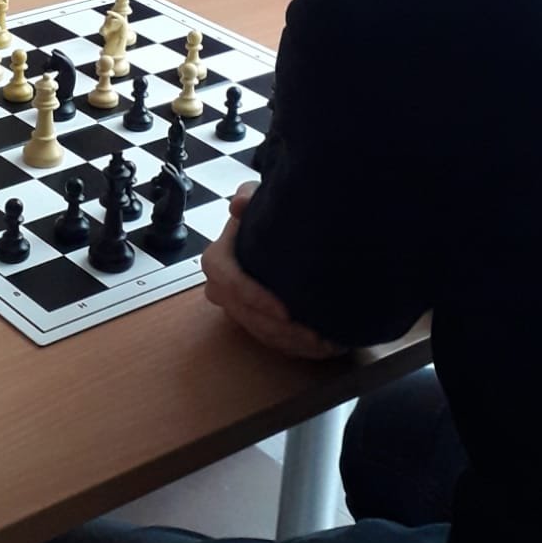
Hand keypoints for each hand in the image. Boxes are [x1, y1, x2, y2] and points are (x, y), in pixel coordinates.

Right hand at [200, 184, 343, 359]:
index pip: (228, 282)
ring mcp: (236, 309)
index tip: (285, 310)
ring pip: (260, 333)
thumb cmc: (260, 215)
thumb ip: (248, 195)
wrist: (270, 233)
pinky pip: (270, 341)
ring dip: (291, 342)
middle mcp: (221, 289)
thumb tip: (239, 205)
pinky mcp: (252, 322)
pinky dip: (296, 347)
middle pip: (246, 316)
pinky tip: (323, 346)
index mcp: (217, 260)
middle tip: (312, 334)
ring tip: (324, 343)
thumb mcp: (255, 197)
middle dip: (279, 329)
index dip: (254, 298)